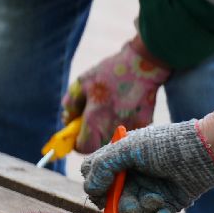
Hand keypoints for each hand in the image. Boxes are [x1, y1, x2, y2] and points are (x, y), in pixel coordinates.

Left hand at [63, 37, 170, 152]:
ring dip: (106, 131)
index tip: (76, 132)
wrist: (144, 65)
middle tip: (90, 119)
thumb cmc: (110, 73)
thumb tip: (68, 120)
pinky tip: (122, 108)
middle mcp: (113, 129)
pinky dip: (121, 125)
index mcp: (95, 120)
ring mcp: (131, 128)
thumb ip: (71, 105)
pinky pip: (128, 132)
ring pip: (113, 140)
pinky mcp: (145, 124)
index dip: (76, 141)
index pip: (82, 147)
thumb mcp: (81, 84)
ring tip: (108, 111)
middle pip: (97, 147)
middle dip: (91, 136)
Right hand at [81, 120, 213, 212]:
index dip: (95, 188)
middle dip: (120, 206)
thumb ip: (104, 165)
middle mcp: (133, 177)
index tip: (101, 193)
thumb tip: (89, 188)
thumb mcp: (129, 148)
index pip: (95, 177)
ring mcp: (150, 191)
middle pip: (113, 200)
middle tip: (130, 207)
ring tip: (156, 199)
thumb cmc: (167, 144)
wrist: (207, 152)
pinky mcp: (169, 203)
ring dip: (142, 209)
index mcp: (120, 160)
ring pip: (134, 212)